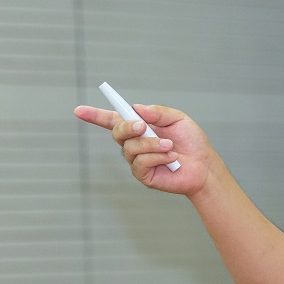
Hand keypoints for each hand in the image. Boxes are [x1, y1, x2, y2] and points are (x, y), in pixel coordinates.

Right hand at [73, 103, 215, 195]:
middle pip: (117, 132)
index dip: (94, 115)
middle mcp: (134, 143)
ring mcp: (137, 160)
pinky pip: (141, 162)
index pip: (112, 120)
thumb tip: (136, 109)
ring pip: (131, 148)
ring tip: (170, 146)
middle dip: (127, 127)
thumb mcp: (177, 120)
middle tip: (142, 126)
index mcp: (140, 127)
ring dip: (152, 144)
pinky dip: (157, 157)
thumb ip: (157, 113)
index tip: (78, 110)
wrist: (204, 166)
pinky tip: (171, 159)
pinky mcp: (143, 174)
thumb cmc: (192, 142)